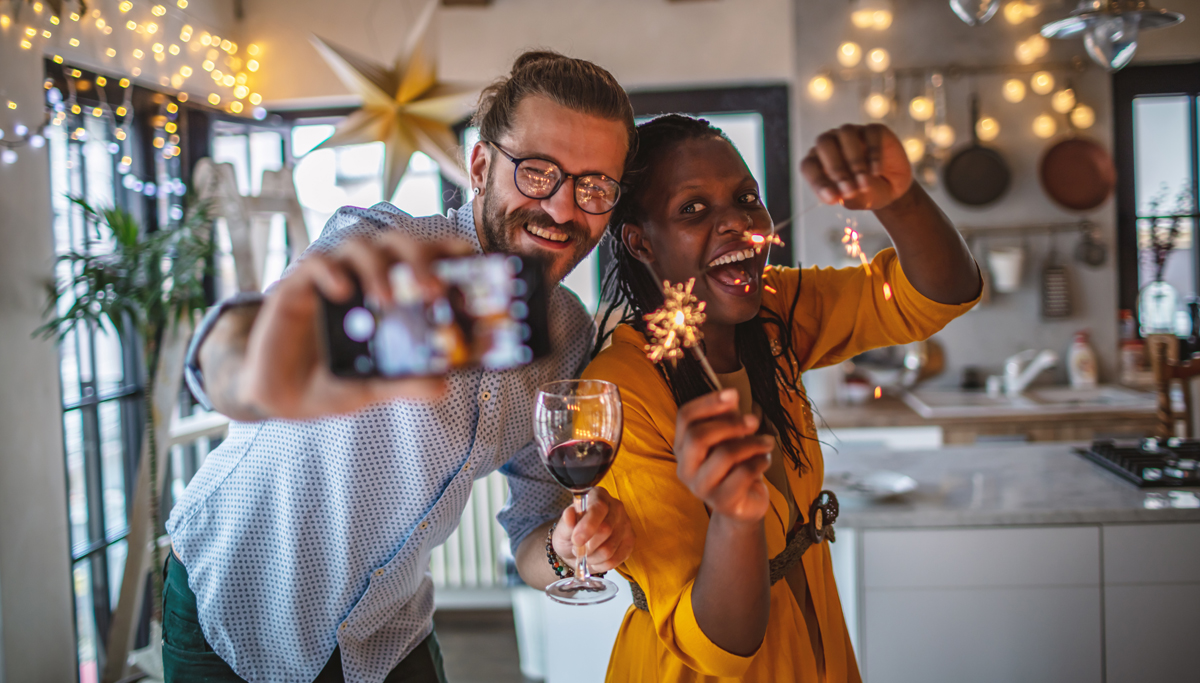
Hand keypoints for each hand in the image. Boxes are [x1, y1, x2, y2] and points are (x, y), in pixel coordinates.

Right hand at [235, 232, 472, 418]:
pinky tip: (342, 292)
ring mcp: (332, 278)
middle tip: (431, 289)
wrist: (280, 395)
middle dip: (418, 258)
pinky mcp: (297, 287)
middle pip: (396, 243)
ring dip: (378, 267)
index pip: (422, 257)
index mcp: (391, 292)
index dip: (445, 250)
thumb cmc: (332, 381)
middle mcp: (364, 276)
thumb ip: (406, 383)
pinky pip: (316, 264)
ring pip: (359, 246)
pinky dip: (331, 272)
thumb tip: (443, 386)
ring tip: (386, 299)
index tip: (467, 256)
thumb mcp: (373, 387)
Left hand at [552, 487, 632, 572]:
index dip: (588, 526)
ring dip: (592, 557)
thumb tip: (569, 515)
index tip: (576, 540)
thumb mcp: (563, 528)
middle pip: (606, 530)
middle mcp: (616, 506)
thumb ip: (566, 522)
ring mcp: (626, 524)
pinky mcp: (630, 541)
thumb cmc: (570, 533)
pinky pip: (615, 560)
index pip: (599, 508)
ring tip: (585, 554)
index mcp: (598, 496)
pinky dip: (600, 565)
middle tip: (576, 548)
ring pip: (609, 549)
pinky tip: (594, 559)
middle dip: (587, 546)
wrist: (577, 548)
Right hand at [674, 389, 773, 523]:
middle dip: (730, 424)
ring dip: (752, 443)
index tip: (733, 394)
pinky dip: (759, 462)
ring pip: (723, 455)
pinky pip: (742, 474)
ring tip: (767, 443)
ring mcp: (701, 488)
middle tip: (754, 421)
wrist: (744, 504)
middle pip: (697, 437)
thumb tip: (730, 396)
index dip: (708, 402)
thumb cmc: (735, 465)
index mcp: (682, 447)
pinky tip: (765, 461)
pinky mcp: (722, 502)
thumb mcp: (730, 437)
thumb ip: (726, 417)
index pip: (684, 417)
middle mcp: (685, 468)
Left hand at [801, 123, 913, 210]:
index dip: (817, 181)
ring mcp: (853, 133)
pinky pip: (871, 133)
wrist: (892, 186)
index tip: (833, 199)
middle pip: (824, 144)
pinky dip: (873, 153)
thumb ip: (844, 195)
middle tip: (850, 191)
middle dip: (836, 169)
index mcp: (818, 159)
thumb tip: (837, 193)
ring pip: (846, 134)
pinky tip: (876, 172)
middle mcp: (832, 142)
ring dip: (854, 160)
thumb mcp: (854, 200)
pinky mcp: (874, 129)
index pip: (809, 165)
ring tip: (864, 182)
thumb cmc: (866, 193)